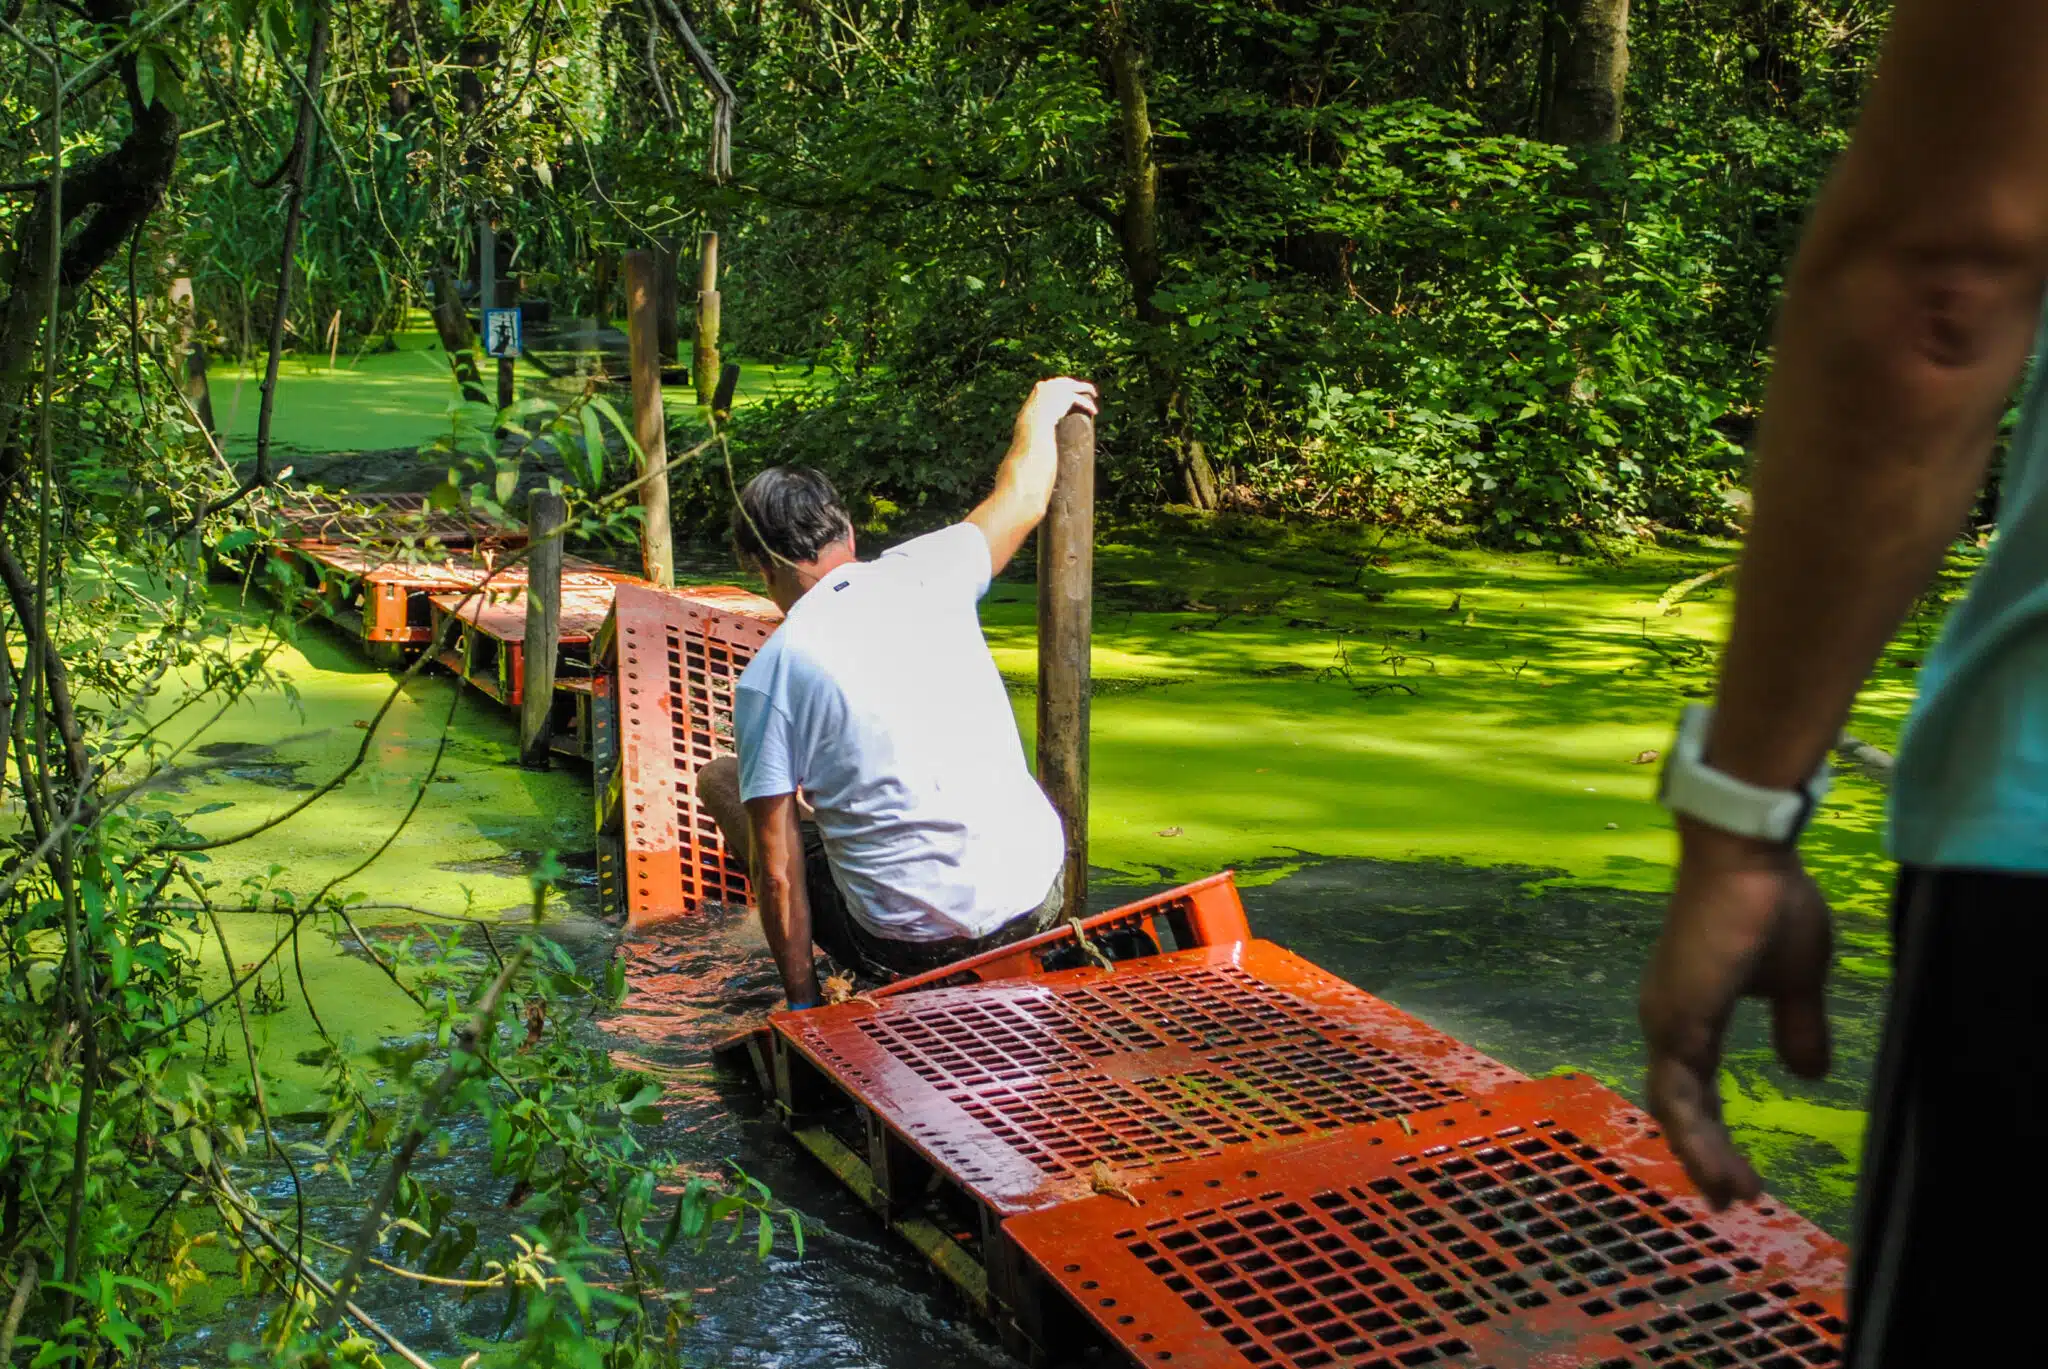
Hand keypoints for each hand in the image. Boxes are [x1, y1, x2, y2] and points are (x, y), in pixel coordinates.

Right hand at [1013, 377, 1097, 442]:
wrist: (1033, 422)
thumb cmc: (1028, 425)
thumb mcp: (1026, 420)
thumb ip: (1027, 420)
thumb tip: (1026, 430)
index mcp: (1039, 388)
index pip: (1053, 384)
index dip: (1061, 387)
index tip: (1066, 392)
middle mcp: (1050, 384)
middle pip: (1066, 382)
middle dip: (1075, 385)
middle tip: (1081, 390)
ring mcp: (1059, 389)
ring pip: (1077, 387)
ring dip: (1087, 389)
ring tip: (1094, 395)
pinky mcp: (1067, 396)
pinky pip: (1081, 399)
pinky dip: (1089, 405)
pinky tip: (1094, 411)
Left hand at [1638, 819, 1833, 1207]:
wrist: (1750, 858)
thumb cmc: (1770, 906)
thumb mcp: (1796, 980)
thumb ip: (1798, 1026)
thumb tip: (1809, 1074)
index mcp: (1690, 1013)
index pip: (1693, 1088)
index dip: (1711, 1131)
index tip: (1735, 1174)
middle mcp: (1668, 1021)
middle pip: (1677, 1107)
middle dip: (1702, 1155)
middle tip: (1730, 1199)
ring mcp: (1667, 1020)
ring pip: (1674, 1108)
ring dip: (1703, 1155)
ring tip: (1733, 1196)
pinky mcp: (1677, 1018)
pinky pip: (1680, 1093)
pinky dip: (1697, 1134)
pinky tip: (1720, 1167)